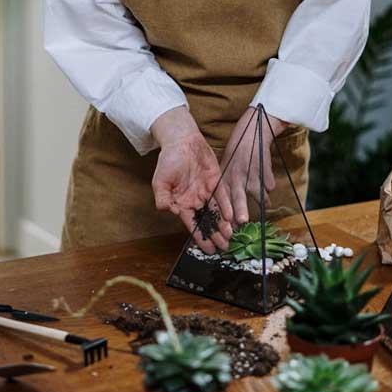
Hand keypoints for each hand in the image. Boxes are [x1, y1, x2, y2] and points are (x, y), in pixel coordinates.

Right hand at [151, 108, 232, 253]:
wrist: (181, 141)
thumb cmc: (168, 161)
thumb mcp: (160, 181)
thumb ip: (162, 197)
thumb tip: (164, 211)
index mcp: (181, 204)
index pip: (192, 224)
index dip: (201, 238)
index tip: (208, 250)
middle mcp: (195, 201)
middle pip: (207, 222)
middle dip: (216, 235)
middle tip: (225, 247)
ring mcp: (207, 192)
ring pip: (217, 212)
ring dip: (224, 225)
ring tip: (230, 237)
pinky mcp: (216, 182)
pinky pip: (223, 197)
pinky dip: (227, 207)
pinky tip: (231, 217)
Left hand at [220, 107, 288, 224]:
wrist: (252, 132)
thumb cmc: (237, 153)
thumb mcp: (226, 167)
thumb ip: (228, 186)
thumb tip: (230, 211)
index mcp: (225, 176)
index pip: (224, 198)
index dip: (226, 213)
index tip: (229, 226)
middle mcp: (236, 176)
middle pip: (238, 197)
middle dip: (240, 210)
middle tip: (242, 222)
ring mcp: (251, 173)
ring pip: (259, 194)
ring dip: (263, 201)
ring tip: (266, 205)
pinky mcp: (264, 170)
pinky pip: (269, 186)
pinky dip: (269, 185)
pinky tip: (266, 180)